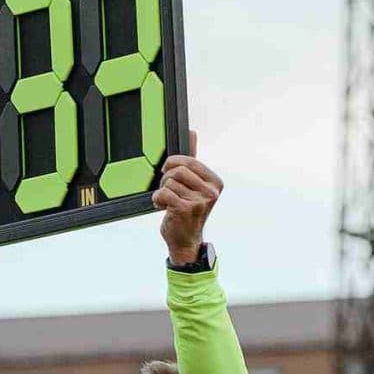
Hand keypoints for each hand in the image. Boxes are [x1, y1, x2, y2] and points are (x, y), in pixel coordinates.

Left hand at [153, 132, 221, 264]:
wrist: (185, 240)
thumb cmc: (187, 210)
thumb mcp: (193, 184)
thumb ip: (192, 161)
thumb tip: (193, 133)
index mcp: (215, 182)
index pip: (189, 161)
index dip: (173, 165)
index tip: (170, 174)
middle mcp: (211, 192)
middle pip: (177, 170)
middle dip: (166, 178)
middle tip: (168, 189)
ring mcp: (199, 201)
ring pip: (168, 182)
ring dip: (162, 191)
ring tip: (167, 201)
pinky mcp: (185, 210)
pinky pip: (163, 193)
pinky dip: (157, 199)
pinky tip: (163, 207)